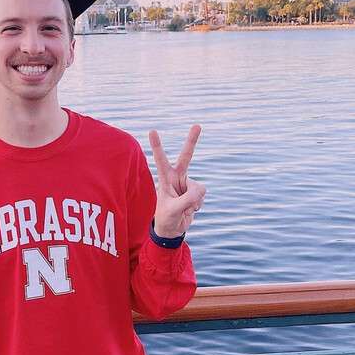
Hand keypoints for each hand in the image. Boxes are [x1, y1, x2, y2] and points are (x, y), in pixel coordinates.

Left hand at [148, 124, 205, 238]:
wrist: (172, 229)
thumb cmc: (166, 218)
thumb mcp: (173, 210)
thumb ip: (187, 199)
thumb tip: (202, 189)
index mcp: (165, 178)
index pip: (160, 159)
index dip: (157, 145)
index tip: (152, 130)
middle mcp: (177, 177)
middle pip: (186, 156)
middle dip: (192, 141)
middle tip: (198, 125)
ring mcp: (187, 184)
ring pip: (198, 188)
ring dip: (193, 201)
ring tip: (183, 209)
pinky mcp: (195, 192)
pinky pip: (202, 196)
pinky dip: (197, 205)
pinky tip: (189, 210)